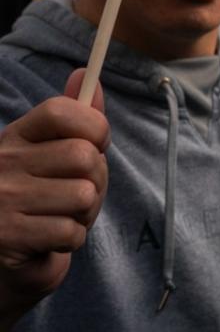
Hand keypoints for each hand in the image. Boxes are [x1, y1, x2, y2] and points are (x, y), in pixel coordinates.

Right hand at [0, 70, 106, 326]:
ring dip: (85, 213)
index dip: (93, 127)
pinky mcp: (9, 235)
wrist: (5, 260)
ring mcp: (3, 199)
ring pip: (83, 195)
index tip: (95, 145)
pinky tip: (51, 238)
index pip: (61, 110)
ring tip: (64, 216)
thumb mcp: (55, 152)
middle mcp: (4, 162)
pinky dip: (72, 239)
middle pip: (84, 156)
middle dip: (97, 180)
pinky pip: (71, 231)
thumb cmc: (40, 199)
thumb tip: (84, 73)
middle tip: (79, 193)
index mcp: (17, 136)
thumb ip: (75, 116)